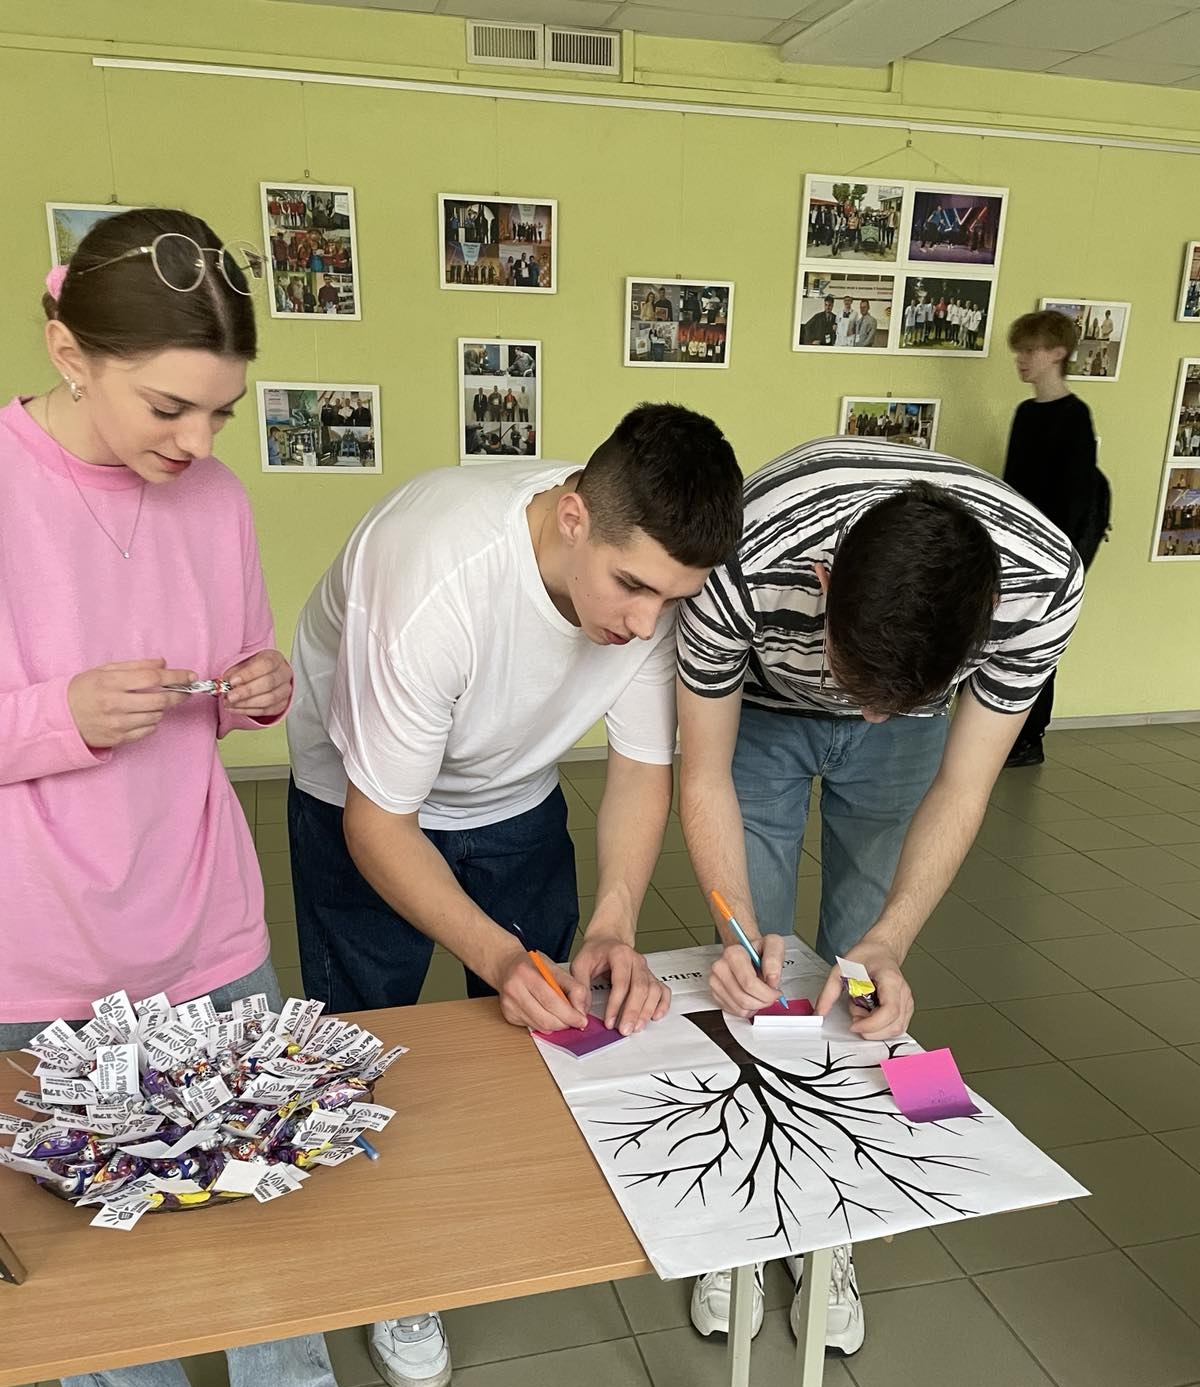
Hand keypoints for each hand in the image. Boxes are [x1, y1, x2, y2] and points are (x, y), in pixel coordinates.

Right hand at [68, 659, 197, 748]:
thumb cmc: (84, 690)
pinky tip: (142, 715)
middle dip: (178, 695)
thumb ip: (135, 666)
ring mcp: (117, 724)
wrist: (60, 718)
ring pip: (156, 716)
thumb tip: (163, 663)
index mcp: (111, 682)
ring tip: (152, 702)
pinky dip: (151, 722)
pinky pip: (148, 730)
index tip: (190, 676)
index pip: (153, 678)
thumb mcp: (105, 670)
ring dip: (161, 709)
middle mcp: (115, 704)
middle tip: (185, 691)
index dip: (176, 676)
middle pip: (160, 700)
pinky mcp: (118, 739)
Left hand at [222, 649, 291, 716]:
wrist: (265, 676)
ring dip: (246, 703)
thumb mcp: (243, 663)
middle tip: (230, 696)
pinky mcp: (281, 704)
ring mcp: (284, 690)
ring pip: (269, 699)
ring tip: (230, 703)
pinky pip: (266, 711)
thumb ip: (235, 671)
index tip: (232, 681)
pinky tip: (235, 708)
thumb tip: (225, 682)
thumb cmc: (253, 668)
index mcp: (275, 659)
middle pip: (269, 683)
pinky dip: (248, 711)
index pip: (265, 665)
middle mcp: (284, 674)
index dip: (248, 674)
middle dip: (246, 691)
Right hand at [495, 950, 589, 1032]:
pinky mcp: (508, 1015)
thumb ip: (572, 986)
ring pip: (540, 1026)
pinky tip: (548, 1015)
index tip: (582, 1019)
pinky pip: (533, 1027)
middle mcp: (514, 989)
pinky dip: (545, 1025)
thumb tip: (581, 1010)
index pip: (551, 1001)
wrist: (507, 966)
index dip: (569, 1014)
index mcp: (526, 973)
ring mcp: (509, 1004)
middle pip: (545, 1017)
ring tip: (563, 1018)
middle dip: (565, 1023)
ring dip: (556, 1026)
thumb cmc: (532, 965)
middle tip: (575, 1021)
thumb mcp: (555, 967)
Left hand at [571, 936, 670, 1035]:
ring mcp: (646, 969)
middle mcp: (637, 961)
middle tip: (625, 1029)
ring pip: (654, 990)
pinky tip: (655, 1016)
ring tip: (636, 1027)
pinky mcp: (651, 977)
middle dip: (633, 1011)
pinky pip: (663, 991)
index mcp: (620, 954)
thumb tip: (582, 1011)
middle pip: (641, 987)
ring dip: (647, 1011)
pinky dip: (662, 1004)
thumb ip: (580, 987)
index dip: (616, 1004)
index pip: (621, 982)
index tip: (609, 1021)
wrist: (607, 942)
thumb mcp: (580, 964)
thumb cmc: (595, 953)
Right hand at [708, 934, 786, 1017]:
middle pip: (744, 998)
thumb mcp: (773, 944)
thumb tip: (772, 980)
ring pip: (739, 1007)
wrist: (746, 952)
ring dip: (755, 1006)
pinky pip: (734, 1011)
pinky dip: (746, 1009)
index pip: (749, 983)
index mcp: (733, 954)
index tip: (775, 992)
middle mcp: (720, 967)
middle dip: (763, 1002)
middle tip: (771, 997)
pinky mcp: (715, 993)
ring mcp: (715, 981)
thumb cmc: (758, 950)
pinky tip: (751, 998)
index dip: (766, 993)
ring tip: (761, 996)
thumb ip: (774, 960)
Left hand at [814, 939, 912, 1039]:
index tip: (854, 1024)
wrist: (880, 950)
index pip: (889, 1011)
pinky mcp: (906, 1009)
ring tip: (863, 1010)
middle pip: (893, 1026)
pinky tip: (870, 1014)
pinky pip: (896, 1028)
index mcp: (890, 980)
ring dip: (875, 1029)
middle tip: (855, 1013)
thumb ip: (829, 993)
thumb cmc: (866, 957)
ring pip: (896, 1030)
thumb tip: (819, 1013)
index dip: (871, 1024)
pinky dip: (880, 1028)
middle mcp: (903, 993)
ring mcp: (907, 1002)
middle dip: (869, 1028)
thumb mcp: (841, 970)